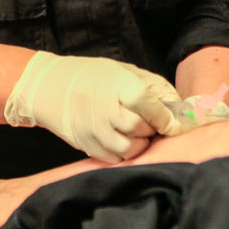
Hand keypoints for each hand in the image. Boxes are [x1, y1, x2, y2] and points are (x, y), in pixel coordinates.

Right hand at [4, 52, 180, 160]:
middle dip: (151, 129)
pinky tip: (121, 138)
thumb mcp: (125, 70)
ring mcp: (95, 130)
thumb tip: (179, 106)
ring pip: (129, 149)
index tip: (174, 126)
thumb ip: (154, 87)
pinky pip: (114, 158)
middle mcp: (108, 110)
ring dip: (138, 144)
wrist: (49, 86)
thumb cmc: (92, 76)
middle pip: (141, 129)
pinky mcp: (87, 145)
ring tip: (136, 133)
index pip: (156, 111)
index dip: (169, 121)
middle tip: (150, 124)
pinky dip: (123, 153)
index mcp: (122, 87)